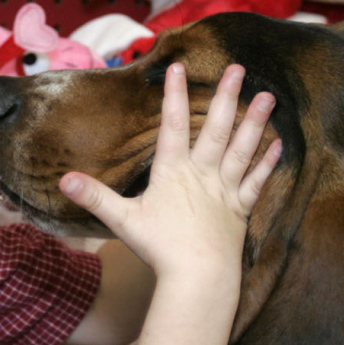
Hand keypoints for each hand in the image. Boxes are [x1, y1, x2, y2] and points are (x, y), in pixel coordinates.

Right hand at [58, 64, 280, 279]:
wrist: (198, 277)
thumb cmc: (160, 249)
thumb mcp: (122, 220)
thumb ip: (95, 197)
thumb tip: (64, 179)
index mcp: (173, 172)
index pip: (173, 125)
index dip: (174, 94)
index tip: (178, 67)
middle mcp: (202, 174)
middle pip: (216, 129)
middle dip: (226, 97)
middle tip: (238, 68)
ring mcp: (224, 191)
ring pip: (242, 150)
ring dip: (255, 122)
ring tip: (268, 96)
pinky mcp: (240, 210)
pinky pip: (256, 182)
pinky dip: (268, 163)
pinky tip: (279, 143)